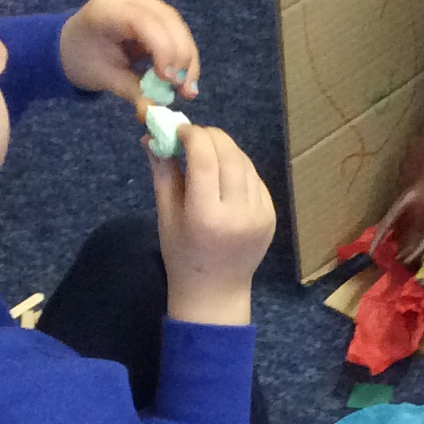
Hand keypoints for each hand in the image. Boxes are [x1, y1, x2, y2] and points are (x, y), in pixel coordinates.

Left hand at [61, 0, 199, 102]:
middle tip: (185, 90)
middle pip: (168, 20)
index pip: (144, 21)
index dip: (163, 48)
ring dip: (187, 57)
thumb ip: (131, 91)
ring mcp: (142, 2)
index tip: (169, 79)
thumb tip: (153, 112)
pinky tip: (184, 77)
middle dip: (182, 56)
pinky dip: (183, 55)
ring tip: (188, 89)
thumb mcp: (103, 77)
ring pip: (177, 25)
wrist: (68, 45)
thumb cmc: (81, 59)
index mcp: (108, 10)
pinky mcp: (153, 13)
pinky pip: (175, 31)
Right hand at [155, 126, 274, 324]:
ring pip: (245, 163)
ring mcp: (260, 214)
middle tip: (193, 136)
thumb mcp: (166, 216)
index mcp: (206, 216)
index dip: (192, 135)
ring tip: (207, 153)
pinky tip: (224, 175)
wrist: (216, 292)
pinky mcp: (271, 216)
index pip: (204, 158)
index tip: (179, 131)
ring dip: (225, 150)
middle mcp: (238, 213)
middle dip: (210, 136)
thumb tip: (153, 136)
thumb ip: (163, 173)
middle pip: (229, 154)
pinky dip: (239, 168)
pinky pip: (255, 179)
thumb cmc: (183, 256)